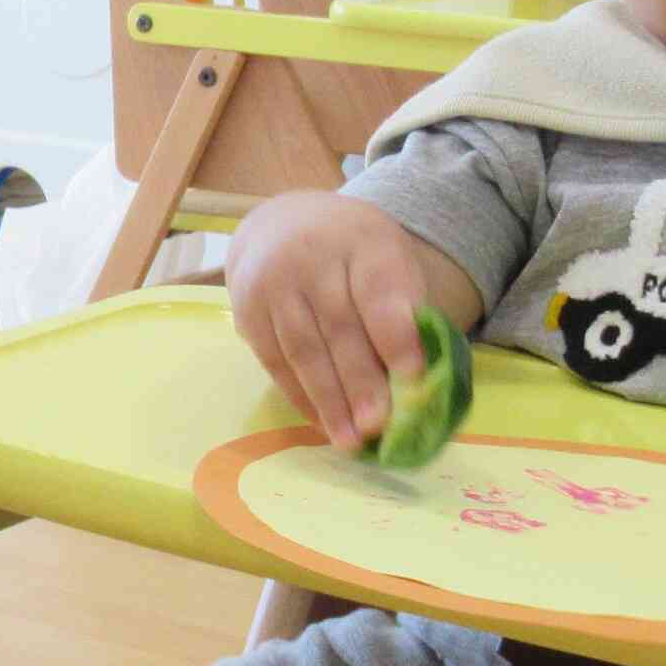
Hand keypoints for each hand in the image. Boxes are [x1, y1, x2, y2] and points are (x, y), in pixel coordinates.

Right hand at [224, 191, 440, 451]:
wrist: (282, 223)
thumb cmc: (352, 253)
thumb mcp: (387, 257)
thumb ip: (405, 308)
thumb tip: (419, 384)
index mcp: (362, 241)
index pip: (378, 290)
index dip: (395, 335)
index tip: (413, 378)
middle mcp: (312, 258)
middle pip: (339, 327)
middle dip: (361, 381)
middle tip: (379, 426)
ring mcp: (273, 284)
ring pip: (303, 349)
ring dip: (328, 400)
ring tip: (350, 441)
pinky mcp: (247, 312)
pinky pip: (275, 362)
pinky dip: (300, 397)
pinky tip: (322, 423)